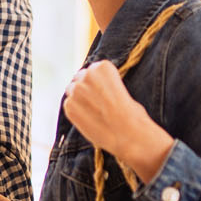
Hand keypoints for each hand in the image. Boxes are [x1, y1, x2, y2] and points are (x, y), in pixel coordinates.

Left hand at [63, 61, 174, 182]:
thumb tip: (97, 91)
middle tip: (96, 104)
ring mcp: (76, 89)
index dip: (96, 83)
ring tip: (93, 113)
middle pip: (79, 79)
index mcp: (103, 66)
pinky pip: (68, 106)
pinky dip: (76, 113)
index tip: (103, 94)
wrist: (128, 133)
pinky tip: (89, 120)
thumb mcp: (122, 90)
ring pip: (71, 91)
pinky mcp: (69, 106)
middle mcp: (87, 74)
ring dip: (79, 100)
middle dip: (85, 90)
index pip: (92, 70)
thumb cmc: (132, 114)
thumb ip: (106, 85)